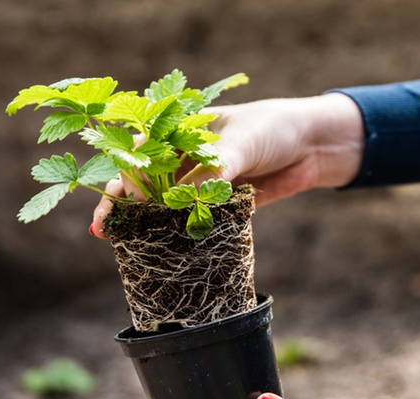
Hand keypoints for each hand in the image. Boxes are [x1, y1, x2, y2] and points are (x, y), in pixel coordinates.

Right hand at [89, 93, 364, 237]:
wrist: (313, 146)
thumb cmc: (272, 129)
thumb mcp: (240, 144)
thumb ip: (213, 170)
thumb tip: (184, 201)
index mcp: (181, 129)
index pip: (142, 151)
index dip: (127, 174)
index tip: (125, 197)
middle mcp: (184, 156)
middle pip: (144, 181)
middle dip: (123, 203)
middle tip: (105, 230)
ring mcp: (200, 182)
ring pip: (163, 204)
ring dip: (144, 222)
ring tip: (122, 243)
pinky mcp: (218, 204)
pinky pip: (192, 220)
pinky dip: (177, 234)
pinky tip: (162, 248)